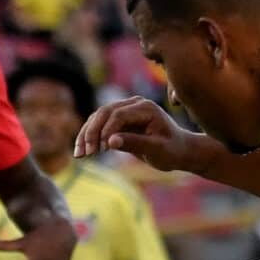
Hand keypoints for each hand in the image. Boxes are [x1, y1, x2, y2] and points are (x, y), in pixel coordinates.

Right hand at [75, 96, 204, 172]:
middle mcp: (134, 104)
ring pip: (98, 117)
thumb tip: (110, 141)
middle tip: (85, 153)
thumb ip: (135, 144)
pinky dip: (90, 137)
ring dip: (86, 135)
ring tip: (80, 155)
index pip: (119, 115)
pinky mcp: (119, 118)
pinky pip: (99, 124)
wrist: (179, 151)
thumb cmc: (173, 151)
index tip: (102, 149)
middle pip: (104, 113)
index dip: (107, 130)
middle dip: (92, 133)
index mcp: (146, 108)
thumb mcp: (158, 150)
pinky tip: (83, 151)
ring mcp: (125, 109)